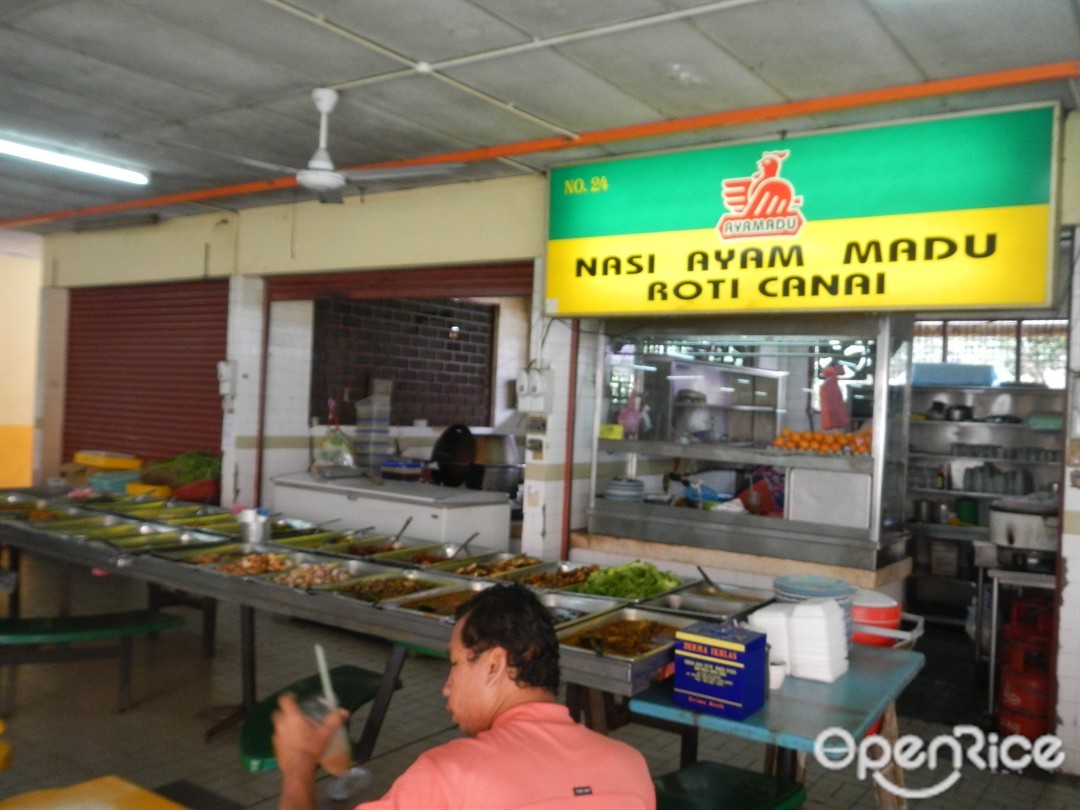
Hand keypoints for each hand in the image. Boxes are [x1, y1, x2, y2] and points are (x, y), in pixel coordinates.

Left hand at [272, 692, 348, 809]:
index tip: (294, 697)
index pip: (285, 700)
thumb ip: (334, 720)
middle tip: (295, 716)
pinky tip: (292, 745)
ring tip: (295, 732)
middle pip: (278, 712)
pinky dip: (283, 739)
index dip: (288, 696)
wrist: (298, 768)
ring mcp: (276, 736)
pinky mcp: (275, 748)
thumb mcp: (326, 733)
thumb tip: (344, 711)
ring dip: (284, 726)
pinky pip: (278, 739)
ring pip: (278, 726)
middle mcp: (281, 724)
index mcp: (292, 717)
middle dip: (285, 712)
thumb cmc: (311, 747)